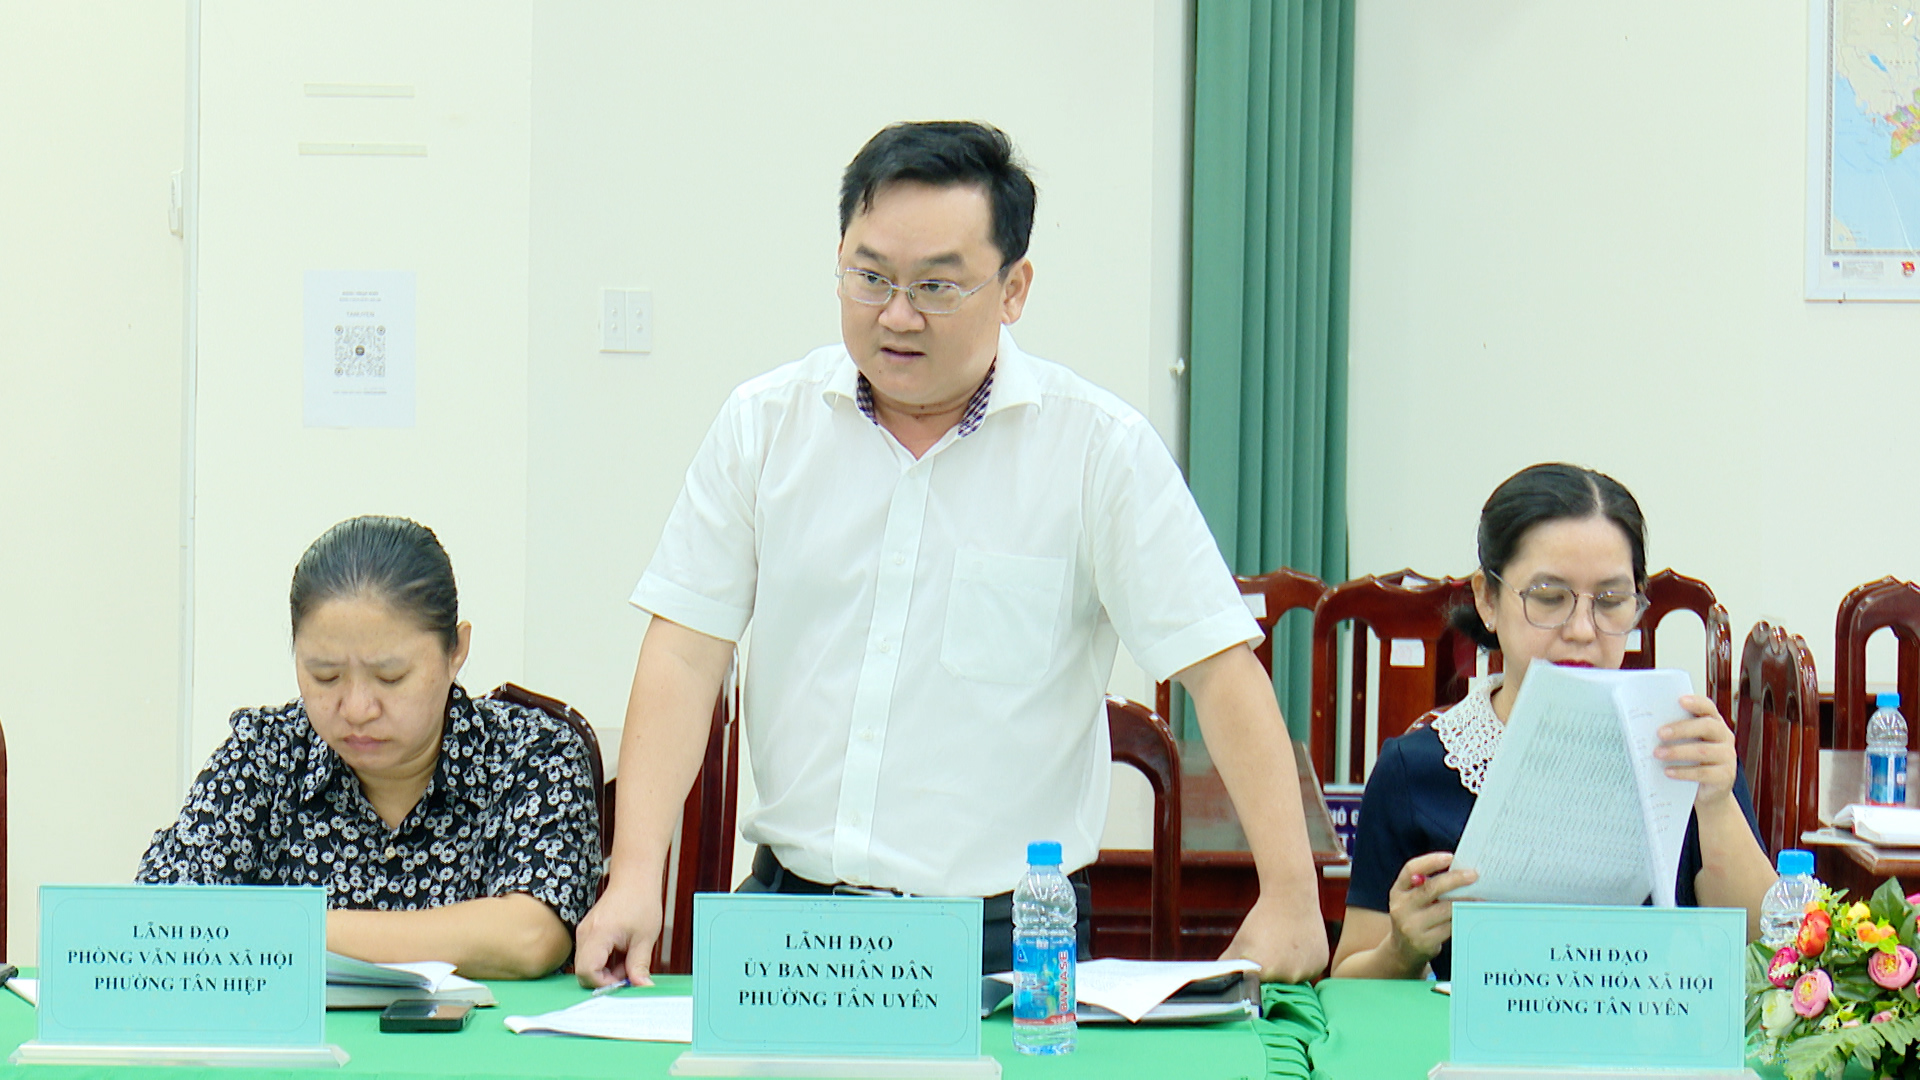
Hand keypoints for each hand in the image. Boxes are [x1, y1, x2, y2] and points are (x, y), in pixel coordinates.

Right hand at [572, 880, 662, 988]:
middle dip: (605, 978)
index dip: (604, 983)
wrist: (634, 880)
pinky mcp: (586, 932)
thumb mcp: (645, 938)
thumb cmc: (641, 903)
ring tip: (627, 958)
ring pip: (586, 964)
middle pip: (583, 971)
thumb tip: (642, 988)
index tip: (623, 981)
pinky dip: (604, 960)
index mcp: (598, 934)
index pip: (587, 972)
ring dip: (606, 970)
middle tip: (628, 971)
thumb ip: (639, 966)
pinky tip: (621, 952)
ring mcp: (583, 932)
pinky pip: (589, 955)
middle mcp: (585, 934)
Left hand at [1219, 892, 1329, 983]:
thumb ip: (1227, 967)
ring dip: (1288, 971)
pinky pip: (1309, 972)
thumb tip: (1218, 982)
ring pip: (1294, 981)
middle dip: (1271, 976)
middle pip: (1276, 987)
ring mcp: (1306, 972)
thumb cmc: (1262, 920)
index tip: (1255, 968)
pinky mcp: (1320, 966)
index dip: (1254, 980)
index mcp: (1263, 972)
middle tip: (1271, 952)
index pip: (1255, 990)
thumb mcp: (1239, 942)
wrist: (1291, 898)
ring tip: (1284, 947)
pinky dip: (1303, 964)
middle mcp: (1287, 976)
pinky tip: (1298, 946)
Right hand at [1385, 851, 1475, 971]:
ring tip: (1480, 896)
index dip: (1430, 862)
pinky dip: (1464, 918)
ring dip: (1465, 901)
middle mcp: (1401, 907)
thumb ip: (1426, 885)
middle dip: (1454, 879)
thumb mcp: (1411, 900)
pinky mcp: (1425, 942)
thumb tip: (1458, 870)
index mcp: (1398, 891)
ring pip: (1444, 909)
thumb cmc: (1414, 917)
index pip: (1411, 870)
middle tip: (1473, 875)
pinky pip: (1450, 926)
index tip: (1450, 857)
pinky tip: (1474, 913)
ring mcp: (1412, 926)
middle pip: (1430, 888)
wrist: (1403, 951)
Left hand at [1655, 695, 1739, 809]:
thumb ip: (1673, 732)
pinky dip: (1684, 772)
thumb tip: (1644, 724)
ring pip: (1703, 751)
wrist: (1707, 791)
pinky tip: (1668, 771)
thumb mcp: (1685, 743)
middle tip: (1659, 733)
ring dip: (1678, 752)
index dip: (1696, 703)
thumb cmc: (1691, 760)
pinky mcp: (1725, 776)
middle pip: (1707, 727)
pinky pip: (1704, 773)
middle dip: (1682, 729)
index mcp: (1714, 723)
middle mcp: (1724, 737)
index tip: (1679, 700)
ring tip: (1657, 754)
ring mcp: (1727, 757)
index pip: (1708, 708)